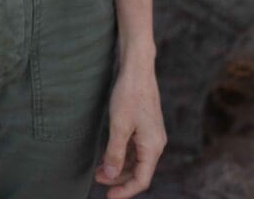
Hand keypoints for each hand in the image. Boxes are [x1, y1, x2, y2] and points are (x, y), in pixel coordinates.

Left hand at [94, 63, 166, 197]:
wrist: (138, 68)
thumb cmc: (129, 94)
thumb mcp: (118, 126)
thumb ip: (114, 153)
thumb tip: (109, 176)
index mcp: (153, 147)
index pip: (141, 180)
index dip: (125, 191)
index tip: (108, 197)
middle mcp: (156, 143)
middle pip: (139, 171)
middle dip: (118, 178)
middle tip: (97, 180)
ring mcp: (151, 134)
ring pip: (136, 159)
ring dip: (119, 166)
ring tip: (99, 169)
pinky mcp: (146, 125)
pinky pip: (135, 147)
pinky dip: (122, 153)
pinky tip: (107, 154)